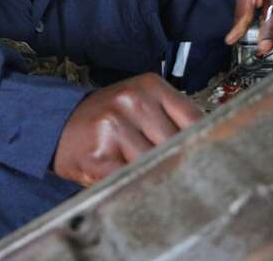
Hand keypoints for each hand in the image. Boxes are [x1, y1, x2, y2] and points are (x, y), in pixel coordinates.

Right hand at [52, 73, 201, 186]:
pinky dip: (139, 186)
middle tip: (190, 178)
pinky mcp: (101, 157)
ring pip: (158, 163)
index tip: (216, 159)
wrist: (56, 125)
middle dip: (181, 162)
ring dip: (159, 176)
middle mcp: (131, 101)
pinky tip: (137, 185)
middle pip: (179, 144)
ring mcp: (115, 128)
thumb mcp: (139, 103)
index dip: (206, 143)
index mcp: (149, 86)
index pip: (195, 119)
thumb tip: (214, 144)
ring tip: (156, 179)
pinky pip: (133, 179)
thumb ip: (173, 118)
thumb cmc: (104, 119)